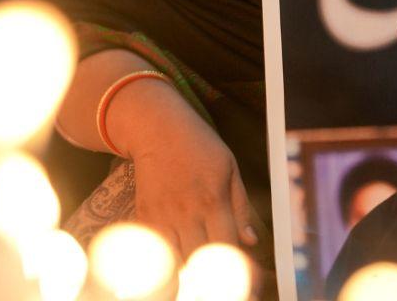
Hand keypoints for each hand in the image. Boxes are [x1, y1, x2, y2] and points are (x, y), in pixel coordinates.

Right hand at [107, 78, 258, 258]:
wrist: (156, 128)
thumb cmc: (198, 145)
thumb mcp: (230, 168)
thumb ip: (241, 207)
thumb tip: (251, 240)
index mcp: (213, 200)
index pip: (226, 248)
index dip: (233, 263)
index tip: (236, 268)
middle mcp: (187, 211)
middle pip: (200, 259)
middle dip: (210, 268)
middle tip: (215, 268)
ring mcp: (163, 214)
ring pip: (176, 259)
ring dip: (188, 265)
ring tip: (196, 261)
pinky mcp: (144, 214)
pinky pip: (156, 247)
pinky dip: (167, 255)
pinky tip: (176, 251)